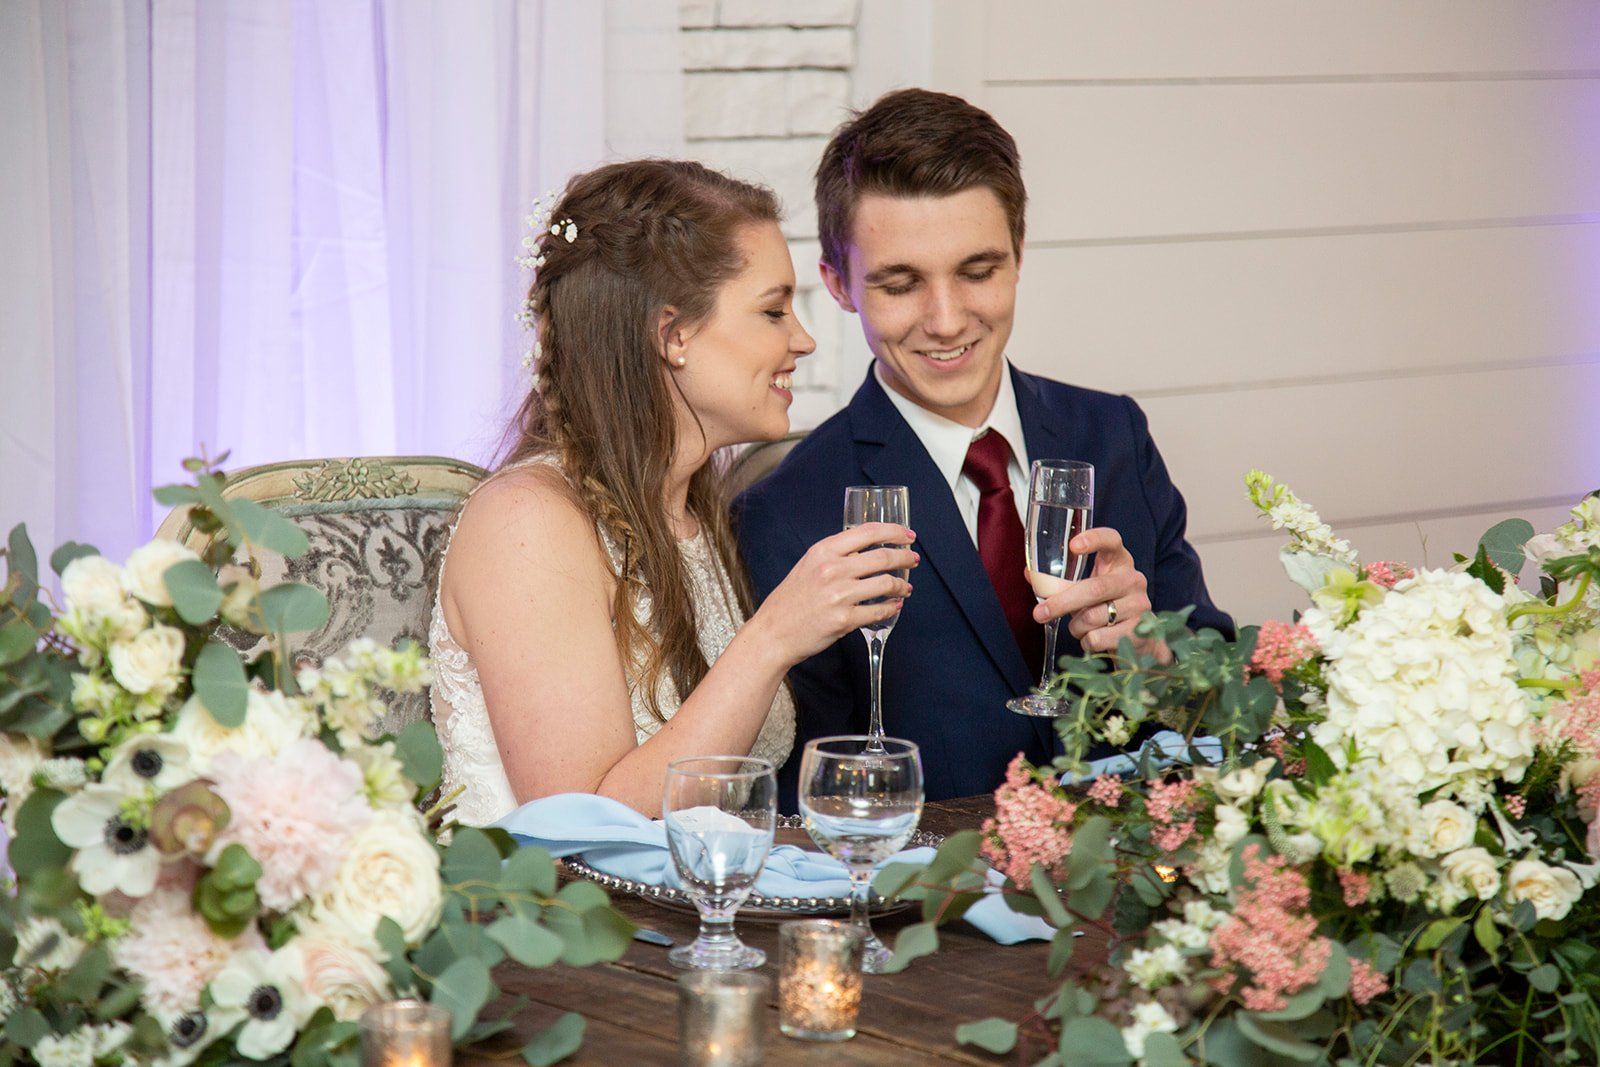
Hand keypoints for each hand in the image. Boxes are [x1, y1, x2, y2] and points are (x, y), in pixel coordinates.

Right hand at [751, 523, 917, 663]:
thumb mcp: (808, 565)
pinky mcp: (844, 620)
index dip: (894, 531)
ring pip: (885, 584)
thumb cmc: (791, 600)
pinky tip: (894, 606)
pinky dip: (891, 608)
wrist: (773, 632)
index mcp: (823, 551)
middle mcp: (832, 569)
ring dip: (902, 586)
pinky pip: (878, 611)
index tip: (907, 535)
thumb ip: (835, 555)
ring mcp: (839, 595)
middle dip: (904, 558)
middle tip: (913, 560)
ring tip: (906, 588)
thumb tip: (868, 550)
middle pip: (882, 557)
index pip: (867, 532)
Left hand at [1031, 527, 1170, 662]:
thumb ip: (1060, 581)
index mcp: (1119, 561)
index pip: (1112, 541)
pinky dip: (1086, 642)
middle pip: (1094, 588)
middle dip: (1062, 602)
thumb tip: (1030, 574)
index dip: (1094, 539)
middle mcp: (1133, 579)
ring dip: (1075, 626)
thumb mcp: (1087, 587)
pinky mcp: (1139, 631)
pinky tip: (1092, 638)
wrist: (1139, 637)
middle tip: (1039, 613)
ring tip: (1078, 627)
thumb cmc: (1106, 605)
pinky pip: (1099, 638)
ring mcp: (1140, 604)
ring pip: (1092, 617)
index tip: (1073, 546)